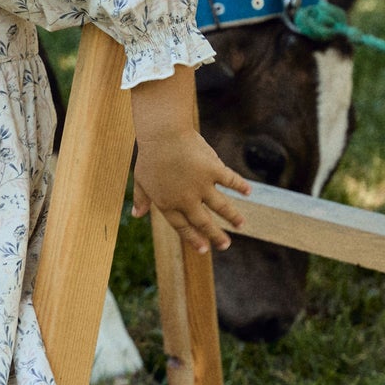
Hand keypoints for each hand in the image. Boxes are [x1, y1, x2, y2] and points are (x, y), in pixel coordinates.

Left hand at [131, 130, 248, 252]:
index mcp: (168, 203)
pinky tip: (249, 192)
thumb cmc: (149, 156)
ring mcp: (201, 186)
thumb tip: (136, 215)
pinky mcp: (213, 170)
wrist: (162, 135)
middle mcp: (186, 199)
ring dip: (233, 217)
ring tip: (242, 225)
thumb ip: (141, 199)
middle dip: (216, 235)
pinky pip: (230, 181)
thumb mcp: (140, 180)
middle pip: (203, 222)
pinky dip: (240, 186)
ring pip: (221, 207)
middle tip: (226, 245)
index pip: (182, 226)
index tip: (204, 249)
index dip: (193, 238)